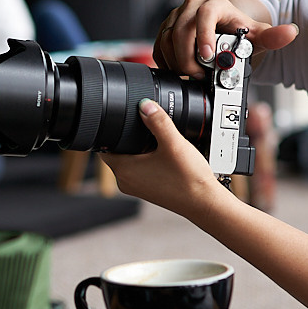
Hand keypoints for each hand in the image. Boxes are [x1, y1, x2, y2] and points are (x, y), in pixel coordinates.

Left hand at [100, 100, 227, 215]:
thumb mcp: (173, 143)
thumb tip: (145, 105)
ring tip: (154, 140)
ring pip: (128, 161)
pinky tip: (161, 155)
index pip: (103, 146)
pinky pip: (139, 170)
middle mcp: (125, 181)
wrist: (204, 203)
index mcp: (124, 170)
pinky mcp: (147, 190)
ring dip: (136, 149)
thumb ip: (158, 121)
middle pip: (116, 152)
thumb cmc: (188, 180)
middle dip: (125, 138)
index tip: (121, 121)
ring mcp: (136, 187)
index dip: (110, 131)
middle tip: (142, 127)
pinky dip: (145, 160)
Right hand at [153, 0, 297, 76]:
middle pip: (181, 31)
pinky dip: (167, 61)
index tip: (206, 56)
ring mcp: (177, 17)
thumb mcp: (258, 35)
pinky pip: (160, 46)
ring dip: (177, 62)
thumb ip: (274, 36)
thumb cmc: (241, 32)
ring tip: (191, 75)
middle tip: (198, 75)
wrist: (226, 30)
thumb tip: (291, 32)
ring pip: (168, 40)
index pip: (205, 15)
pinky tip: (179, 70)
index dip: (203, 36)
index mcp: (215, 5)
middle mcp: (192, 7)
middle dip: (188, 58)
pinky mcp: (166, 28)